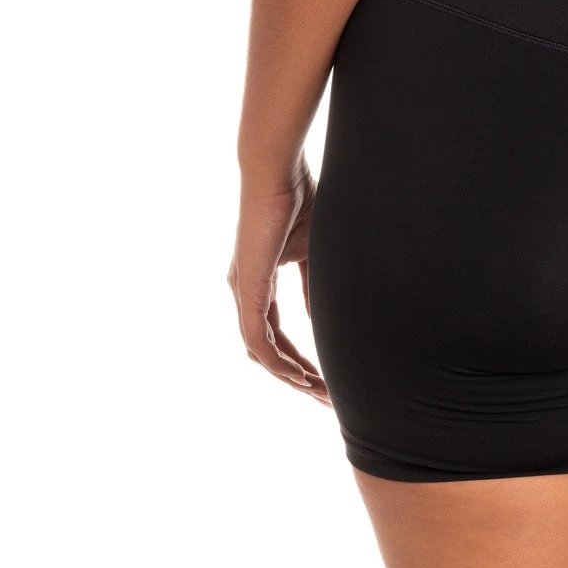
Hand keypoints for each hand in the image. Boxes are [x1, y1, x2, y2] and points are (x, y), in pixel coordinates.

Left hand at [228, 167, 330, 403]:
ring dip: (289, 375)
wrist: (277, 171)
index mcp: (258, 281)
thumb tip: (320, 317)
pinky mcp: (246, 288)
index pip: (275, 332)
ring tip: (318, 391)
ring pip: (261, 351)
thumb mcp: (313, 251)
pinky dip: (278, 360)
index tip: (325, 376)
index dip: (300, 357)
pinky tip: (299, 375)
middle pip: (266, 350)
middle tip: (324, 396)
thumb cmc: (299, 199)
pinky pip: (258, 338)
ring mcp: (242, 291)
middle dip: (296, 376)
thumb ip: (315, 286)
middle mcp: (244, 291)